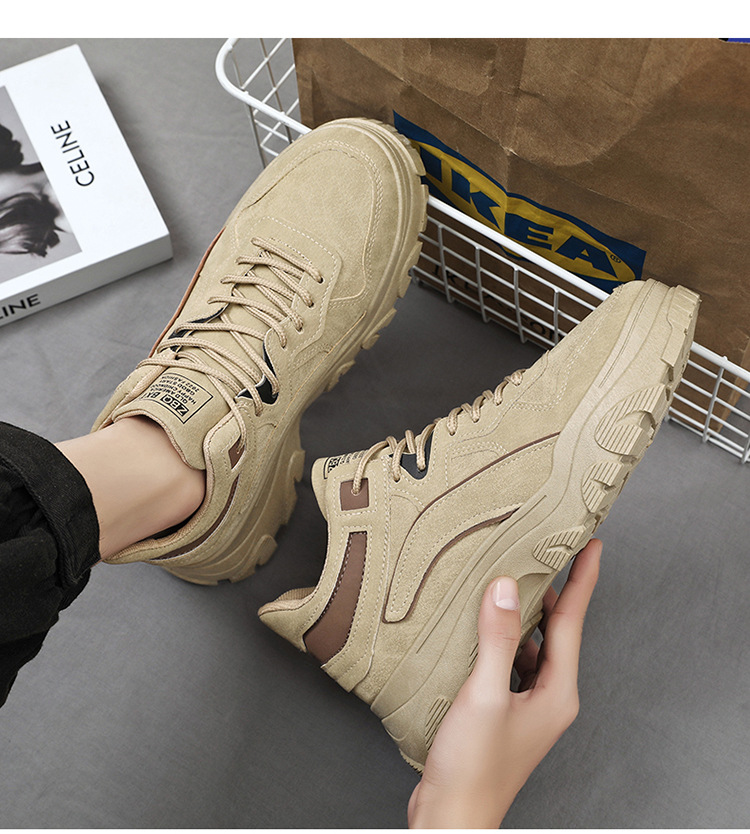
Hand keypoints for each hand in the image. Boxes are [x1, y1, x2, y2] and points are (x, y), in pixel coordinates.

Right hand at [408, 538, 601, 828]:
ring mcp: (527, 706)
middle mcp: (549, 698)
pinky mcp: (504, 712)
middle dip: (554, 591)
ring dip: (523, 615)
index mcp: (557, 693)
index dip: (583, 580)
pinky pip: (510, 662)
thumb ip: (498, 640)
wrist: (451, 817)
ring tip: (509, 580)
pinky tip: (482, 628)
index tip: (591, 546)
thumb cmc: (473, 768)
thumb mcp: (485, 695)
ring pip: (532, 646)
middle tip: (547, 551)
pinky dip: (502, 640)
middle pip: (556, 631)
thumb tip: (506, 589)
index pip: (572, 622)